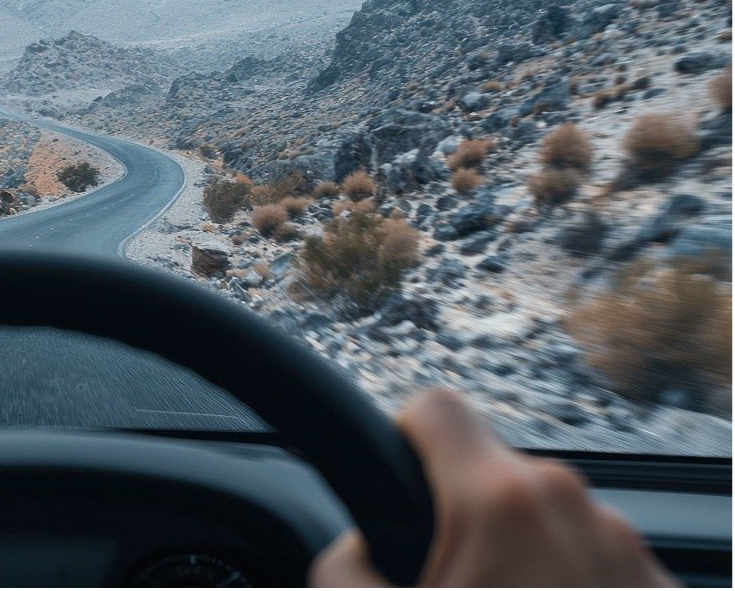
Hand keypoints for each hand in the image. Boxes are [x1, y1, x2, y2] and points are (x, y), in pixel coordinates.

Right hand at [310, 389, 675, 586]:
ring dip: (524, 567)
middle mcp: (580, 511)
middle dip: (464, 526)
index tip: (398, 485)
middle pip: (494, 478)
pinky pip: (602, 570)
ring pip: (553, 528)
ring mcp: (635, 555)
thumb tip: (358, 551)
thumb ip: (345, 567)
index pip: (433, 409)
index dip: (401, 441)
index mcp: (501, 505)